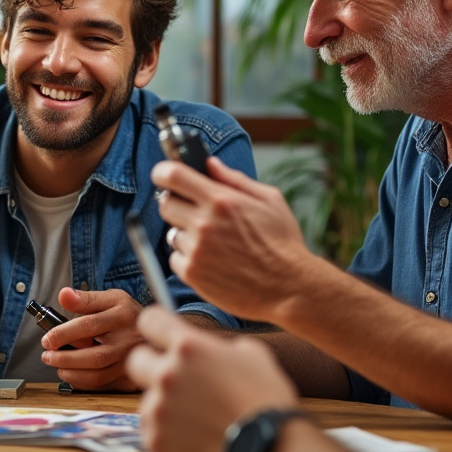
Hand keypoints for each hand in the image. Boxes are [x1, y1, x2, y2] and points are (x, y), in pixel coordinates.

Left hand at [39, 288, 141, 390]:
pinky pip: (103, 386)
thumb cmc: (127, 316)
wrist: (155, 335)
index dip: (63, 334)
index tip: (48, 339)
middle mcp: (129, 341)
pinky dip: (83, 384)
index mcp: (122, 316)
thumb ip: (85, 299)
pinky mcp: (130, 379)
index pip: (89, 325)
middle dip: (64, 358)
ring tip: (57, 366)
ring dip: (71, 374)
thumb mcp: (110, 299)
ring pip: (98, 376)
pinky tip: (73, 375)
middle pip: (94, 356)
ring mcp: (130, 362)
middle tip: (48, 356)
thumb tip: (64, 295)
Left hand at [126, 308, 298, 451]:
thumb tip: (210, 351)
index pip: (150, 320)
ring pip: (147, 401)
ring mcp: (158, 410)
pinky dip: (169, 434)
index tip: (160, 334)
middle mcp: (166, 374)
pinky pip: (154, 431)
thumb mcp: (252, 355)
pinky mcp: (156, 441)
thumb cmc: (266, 401)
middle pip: (135, 360)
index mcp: (189, 347)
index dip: (156, 326)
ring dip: (165, 406)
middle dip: (151, 366)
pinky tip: (196, 440)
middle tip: (174, 379)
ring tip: (198, 420)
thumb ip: (219, 347)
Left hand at [154, 158, 311, 321]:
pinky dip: (188, 258)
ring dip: (186, 234)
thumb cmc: (283, 243)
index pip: (172, 176)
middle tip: (196, 213)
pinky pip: (175, 258)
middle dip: (178, 205)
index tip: (163, 175)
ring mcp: (196, 250)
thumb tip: (210, 164)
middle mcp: (204, 223)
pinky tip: (212, 261)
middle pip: (165, 203)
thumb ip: (235, 179)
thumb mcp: (269, 200)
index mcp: (221, 200)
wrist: (289, 287)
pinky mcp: (192, 273)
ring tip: (214, 243)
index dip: (162, 172)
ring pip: (172, 233)